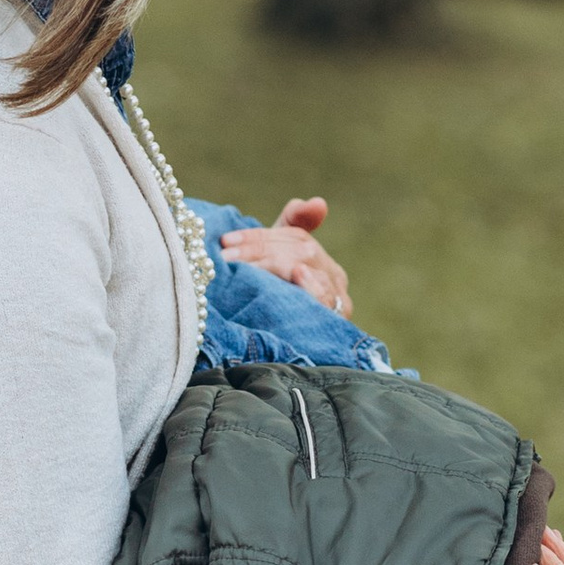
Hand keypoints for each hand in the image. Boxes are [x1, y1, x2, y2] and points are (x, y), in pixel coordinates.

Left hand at [218, 194, 354, 316]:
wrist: (278, 362)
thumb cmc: (271, 309)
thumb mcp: (274, 268)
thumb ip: (289, 229)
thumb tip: (319, 202)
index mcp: (321, 263)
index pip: (296, 236)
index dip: (260, 236)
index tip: (226, 242)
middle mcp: (334, 278)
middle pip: (302, 248)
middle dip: (259, 249)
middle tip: (225, 258)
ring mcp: (337, 301)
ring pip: (308, 266)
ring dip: (272, 263)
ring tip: (242, 267)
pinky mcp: (335, 323)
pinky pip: (326, 297)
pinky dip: (312, 285)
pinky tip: (298, 276)